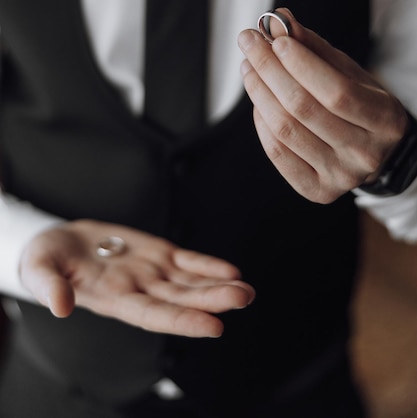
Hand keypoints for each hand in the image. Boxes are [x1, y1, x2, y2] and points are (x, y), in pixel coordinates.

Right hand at [19, 220, 255, 337]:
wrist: (62, 241)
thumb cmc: (48, 260)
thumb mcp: (40, 270)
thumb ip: (49, 287)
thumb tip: (58, 307)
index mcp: (114, 299)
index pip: (154, 315)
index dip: (183, 321)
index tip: (214, 327)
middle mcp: (140, 289)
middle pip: (181, 298)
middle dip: (212, 300)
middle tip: (243, 298)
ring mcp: (151, 271)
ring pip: (190, 281)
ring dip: (218, 285)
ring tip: (246, 290)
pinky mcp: (156, 252)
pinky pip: (187, 260)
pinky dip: (208, 265)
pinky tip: (229, 269)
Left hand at [238, 7, 408, 203]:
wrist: (376, 152)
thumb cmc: (361, 106)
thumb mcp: (350, 73)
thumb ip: (316, 49)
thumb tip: (278, 21)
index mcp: (384, 120)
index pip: (337, 92)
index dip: (302, 64)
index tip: (276, 39)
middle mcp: (364, 153)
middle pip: (303, 109)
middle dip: (269, 69)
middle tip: (249, 42)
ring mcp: (341, 176)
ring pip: (286, 130)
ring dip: (259, 92)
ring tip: (248, 66)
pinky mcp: (317, 190)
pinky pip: (277, 152)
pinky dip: (261, 122)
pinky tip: (257, 99)